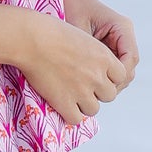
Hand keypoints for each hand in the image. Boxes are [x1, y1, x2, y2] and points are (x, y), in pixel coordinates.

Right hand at [10, 11, 127, 126]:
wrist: (31, 39)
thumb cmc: (51, 32)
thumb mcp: (82, 36)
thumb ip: (93, 53)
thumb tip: (91, 65)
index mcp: (104, 57)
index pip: (121, 76)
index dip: (109, 77)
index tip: (97, 74)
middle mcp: (96, 76)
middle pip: (109, 94)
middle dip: (98, 92)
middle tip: (82, 85)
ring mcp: (81, 91)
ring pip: (94, 109)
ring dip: (84, 104)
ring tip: (70, 95)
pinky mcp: (64, 102)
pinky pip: (76, 119)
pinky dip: (70, 114)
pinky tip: (62, 104)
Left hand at [60, 0, 138, 88]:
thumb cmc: (68, 10)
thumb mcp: (78, 33)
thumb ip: (89, 56)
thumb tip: (94, 82)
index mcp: (122, 27)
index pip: (131, 59)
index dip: (119, 76)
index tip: (100, 86)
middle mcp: (124, 36)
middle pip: (128, 69)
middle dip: (114, 84)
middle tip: (93, 94)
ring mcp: (118, 43)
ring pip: (121, 72)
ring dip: (107, 84)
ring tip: (88, 90)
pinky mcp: (109, 49)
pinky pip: (111, 70)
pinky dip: (101, 79)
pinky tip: (85, 84)